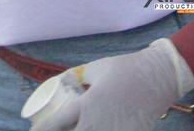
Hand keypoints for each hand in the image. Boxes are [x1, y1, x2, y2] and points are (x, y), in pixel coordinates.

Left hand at [32, 38, 193, 130]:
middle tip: (56, 130)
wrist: (159, 76)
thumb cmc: (125, 68)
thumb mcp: (95, 69)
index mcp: (85, 105)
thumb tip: (66, 81)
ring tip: (75, 130)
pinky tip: (98, 130)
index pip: (55, 125)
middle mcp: (97, 123)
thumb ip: (78, 78)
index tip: (33, 130)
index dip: (40, 130)